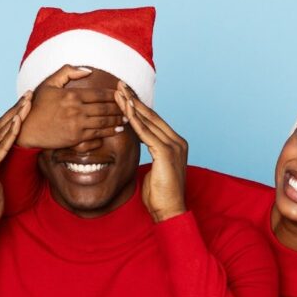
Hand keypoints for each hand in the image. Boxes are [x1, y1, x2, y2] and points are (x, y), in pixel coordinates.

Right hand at [17, 65, 126, 149]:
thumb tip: (88, 70)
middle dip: (119, 108)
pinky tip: (116, 130)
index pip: (99, 93)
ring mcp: (77, 125)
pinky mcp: (76, 139)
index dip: (113, 94)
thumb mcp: (49, 83)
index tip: (122, 93)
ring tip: (126, 118)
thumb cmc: (37, 105)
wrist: (27, 129)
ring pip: (103, 122)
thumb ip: (67, 72)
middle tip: (129, 107)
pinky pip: (97, 135)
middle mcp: (76, 110)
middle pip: (104, 108)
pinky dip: (108, 133)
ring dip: (117, 120)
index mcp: (72, 95)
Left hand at [115, 81, 187, 221]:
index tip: (125, 96)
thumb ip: (151, 153)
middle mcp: (177, 141)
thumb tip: (141, 145)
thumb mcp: (155, 169)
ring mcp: (174, 146)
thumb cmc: (160, 195)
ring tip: (119, 92)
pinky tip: (125, 110)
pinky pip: (147, 133)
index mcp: (176, 144)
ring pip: (149, 121)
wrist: (170, 210)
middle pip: (152, 116)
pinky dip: (135, 121)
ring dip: (132, 105)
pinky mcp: (166, 153)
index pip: (154, 121)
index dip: (139, 107)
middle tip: (120, 85)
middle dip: (134, 100)